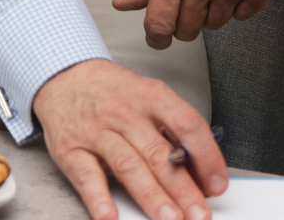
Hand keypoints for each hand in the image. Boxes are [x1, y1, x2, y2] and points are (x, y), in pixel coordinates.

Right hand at [34, 58, 226, 219]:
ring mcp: (97, 131)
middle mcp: (126, 112)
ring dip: (152, 196)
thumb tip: (200, 169)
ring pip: (129, 166)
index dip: (206, 156)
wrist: (65, 78)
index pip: (187, 125)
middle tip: (199, 213)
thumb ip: (172, 129)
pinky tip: (111, 216)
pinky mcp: (71, 150)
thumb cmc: (114, 92)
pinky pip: (86, 176)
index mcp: (152, 96)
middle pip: (160, 153)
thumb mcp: (149, 96)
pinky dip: (99, 198)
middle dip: (183, 188)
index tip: (218, 183)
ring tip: (170, 217)